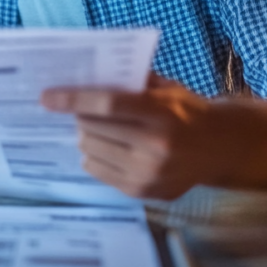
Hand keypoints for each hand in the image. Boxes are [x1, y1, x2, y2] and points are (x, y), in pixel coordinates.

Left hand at [41, 74, 228, 199]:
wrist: (219, 148)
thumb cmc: (185, 111)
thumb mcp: (165, 88)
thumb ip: (130, 81)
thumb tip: (84, 75)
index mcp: (161, 113)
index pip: (107, 105)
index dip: (73, 100)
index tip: (47, 97)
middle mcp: (155, 146)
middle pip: (93, 129)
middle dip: (80, 118)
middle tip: (84, 111)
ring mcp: (148, 173)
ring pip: (90, 151)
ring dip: (86, 137)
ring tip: (100, 130)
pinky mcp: (142, 191)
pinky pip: (97, 171)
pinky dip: (94, 156)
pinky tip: (108, 148)